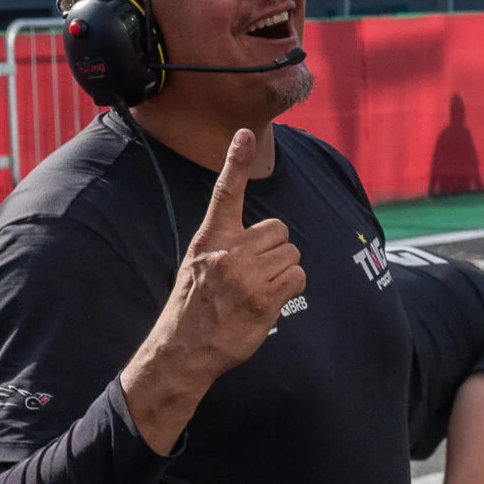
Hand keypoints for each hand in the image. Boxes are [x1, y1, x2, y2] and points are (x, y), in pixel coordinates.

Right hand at [120, 130, 305, 454]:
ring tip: (258, 289)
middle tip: (254, 272)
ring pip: (291, 253)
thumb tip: (263, 237)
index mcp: (209, 238)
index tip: (245, 134)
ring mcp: (247, 274)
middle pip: (280, 229)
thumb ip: (226, 244)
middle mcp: (228, 251)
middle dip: (275, 249)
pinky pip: (298, 276)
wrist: (184, 350)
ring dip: (283, 270)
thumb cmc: (194, 306)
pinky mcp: (264, 297)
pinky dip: (291, 288)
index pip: (226, 192)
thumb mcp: (198, 264)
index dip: (235, 162)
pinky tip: (269, 301)